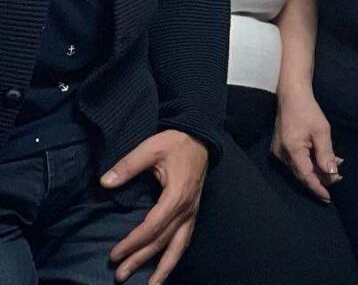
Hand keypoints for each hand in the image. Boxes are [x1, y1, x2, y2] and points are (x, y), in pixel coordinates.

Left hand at [103, 130, 207, 283]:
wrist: (201, 138)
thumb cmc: (176, 143)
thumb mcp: (151, 147)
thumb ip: (128, 165)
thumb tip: (105, 182)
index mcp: (176, 195)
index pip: (153, 226)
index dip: (133, 242)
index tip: (114, 254)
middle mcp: (186, 208)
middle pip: (162, 240)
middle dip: (140, 259)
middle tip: (119, 275)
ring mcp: (192, 212)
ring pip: (178, 245)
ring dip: (163, 267)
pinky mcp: (192, 212)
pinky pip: (184, 239)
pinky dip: (175, 256)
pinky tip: (165, 268)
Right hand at [271, 88, 341, 202]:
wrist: (292, 96)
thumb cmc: (308, 110)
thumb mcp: (322, 130)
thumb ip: (326, 153)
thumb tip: (332, 174)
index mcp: (292, 151)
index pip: (306, 177)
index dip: (318, 188)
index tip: (328, 198)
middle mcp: (282, 156)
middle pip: (303, 175)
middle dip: (320, 179)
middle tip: (338, 179)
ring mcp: (279, 153)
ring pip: (300, 169)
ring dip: (317, 170)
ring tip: (336, 169)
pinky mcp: (281, 149)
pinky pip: (297, 161)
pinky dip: (310, 163)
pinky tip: (324, 160)